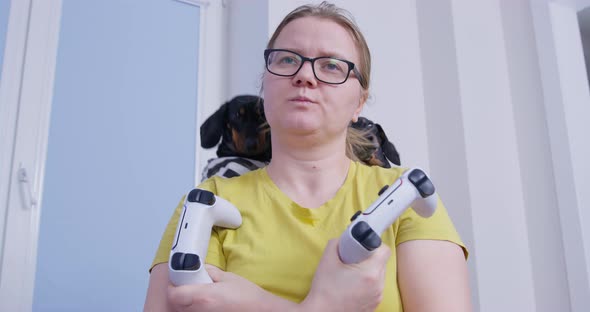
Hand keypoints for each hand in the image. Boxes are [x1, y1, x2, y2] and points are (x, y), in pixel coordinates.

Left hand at [167, 265, 296, 311]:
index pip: (174, 294)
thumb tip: (196, 269)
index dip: (174, 285)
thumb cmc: (248, 297)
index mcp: (203, 297)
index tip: (180, 280)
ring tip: (203, 297)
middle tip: (192, 286)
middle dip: (180, 293)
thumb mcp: (228, 278)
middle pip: (176, 303)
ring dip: (187, 302)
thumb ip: (209, 272)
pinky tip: (208, 305)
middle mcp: (199, 311)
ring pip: (184, 310)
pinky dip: (196, 309)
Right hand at [301, 239, 390, 311]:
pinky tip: (352, 285)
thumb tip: (343, 239)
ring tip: (351, 273)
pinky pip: (375, 288)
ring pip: (379, 276)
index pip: (385, 250)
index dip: (374, 244)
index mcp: (370, 273)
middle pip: (382, 263)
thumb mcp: (327, 260)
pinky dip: (367, 283)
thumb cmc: (324, 290)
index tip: (363, 247)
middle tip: (354, 259)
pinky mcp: (374, 305)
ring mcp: (377, 297)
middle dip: (369, 258)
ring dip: (369, 271)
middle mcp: (378, 286)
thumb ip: (336, 244)